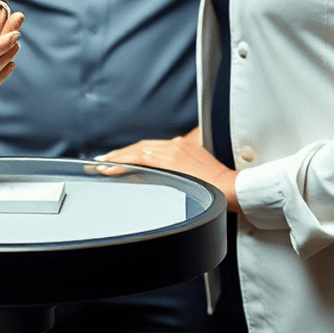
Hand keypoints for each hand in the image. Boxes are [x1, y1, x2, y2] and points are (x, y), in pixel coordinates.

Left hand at [96, 129, 240, 211]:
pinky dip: (121, 163)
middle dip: (120, 154)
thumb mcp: (202, 169)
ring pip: (136, 152)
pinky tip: (110, 168)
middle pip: (140, 147)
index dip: (132, 152)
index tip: (118, 158)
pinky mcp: (169, 161)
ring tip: (101, 166)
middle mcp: (175, 145)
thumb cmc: (220, 185)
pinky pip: (138, 159)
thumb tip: (182, 175)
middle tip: (103, 161)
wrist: (232, 187)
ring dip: (116, 159)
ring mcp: (171, 152)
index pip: (150, 147)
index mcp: (182, 146)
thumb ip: (188, 167)